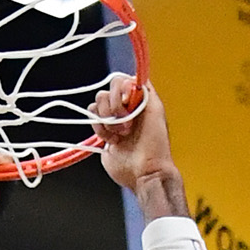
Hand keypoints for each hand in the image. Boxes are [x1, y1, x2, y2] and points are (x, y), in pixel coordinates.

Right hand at [92, 73, 174, 192]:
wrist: (144, 172)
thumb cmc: (155, 145)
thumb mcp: (156, 111)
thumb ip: (146, 91)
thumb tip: (134, 77)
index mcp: (138, 100)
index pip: (121, 81)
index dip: (119, 90)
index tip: (125, 101)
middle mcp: (125, 108)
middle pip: (106, 92)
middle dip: (113, 107)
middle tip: (126, 124)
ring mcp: (113, 120)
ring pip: (96, 105)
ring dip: (107, 120)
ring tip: (121, 134)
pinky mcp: (103, 133)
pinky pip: (92, 120)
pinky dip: (100, 130)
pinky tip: (113, 141)